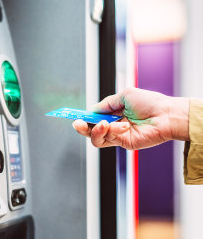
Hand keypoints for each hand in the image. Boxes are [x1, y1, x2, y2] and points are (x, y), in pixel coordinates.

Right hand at [72, 87, 189, 149]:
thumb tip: (92, 110)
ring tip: (104, 123)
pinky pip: (108, 140)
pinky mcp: (122, 143)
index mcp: (113, 112)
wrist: (165, 115)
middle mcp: (113, 124)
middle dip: (82, 127)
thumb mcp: (124, 95)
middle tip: (78, 123)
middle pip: (90, 130)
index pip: (93, 117)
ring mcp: (117, 135)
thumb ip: (107, 104)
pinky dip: (111, 131)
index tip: (73, 116)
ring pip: (96, 138)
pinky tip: (121, 125)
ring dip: (97, 130)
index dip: (83, 117)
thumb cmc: (149, 102)